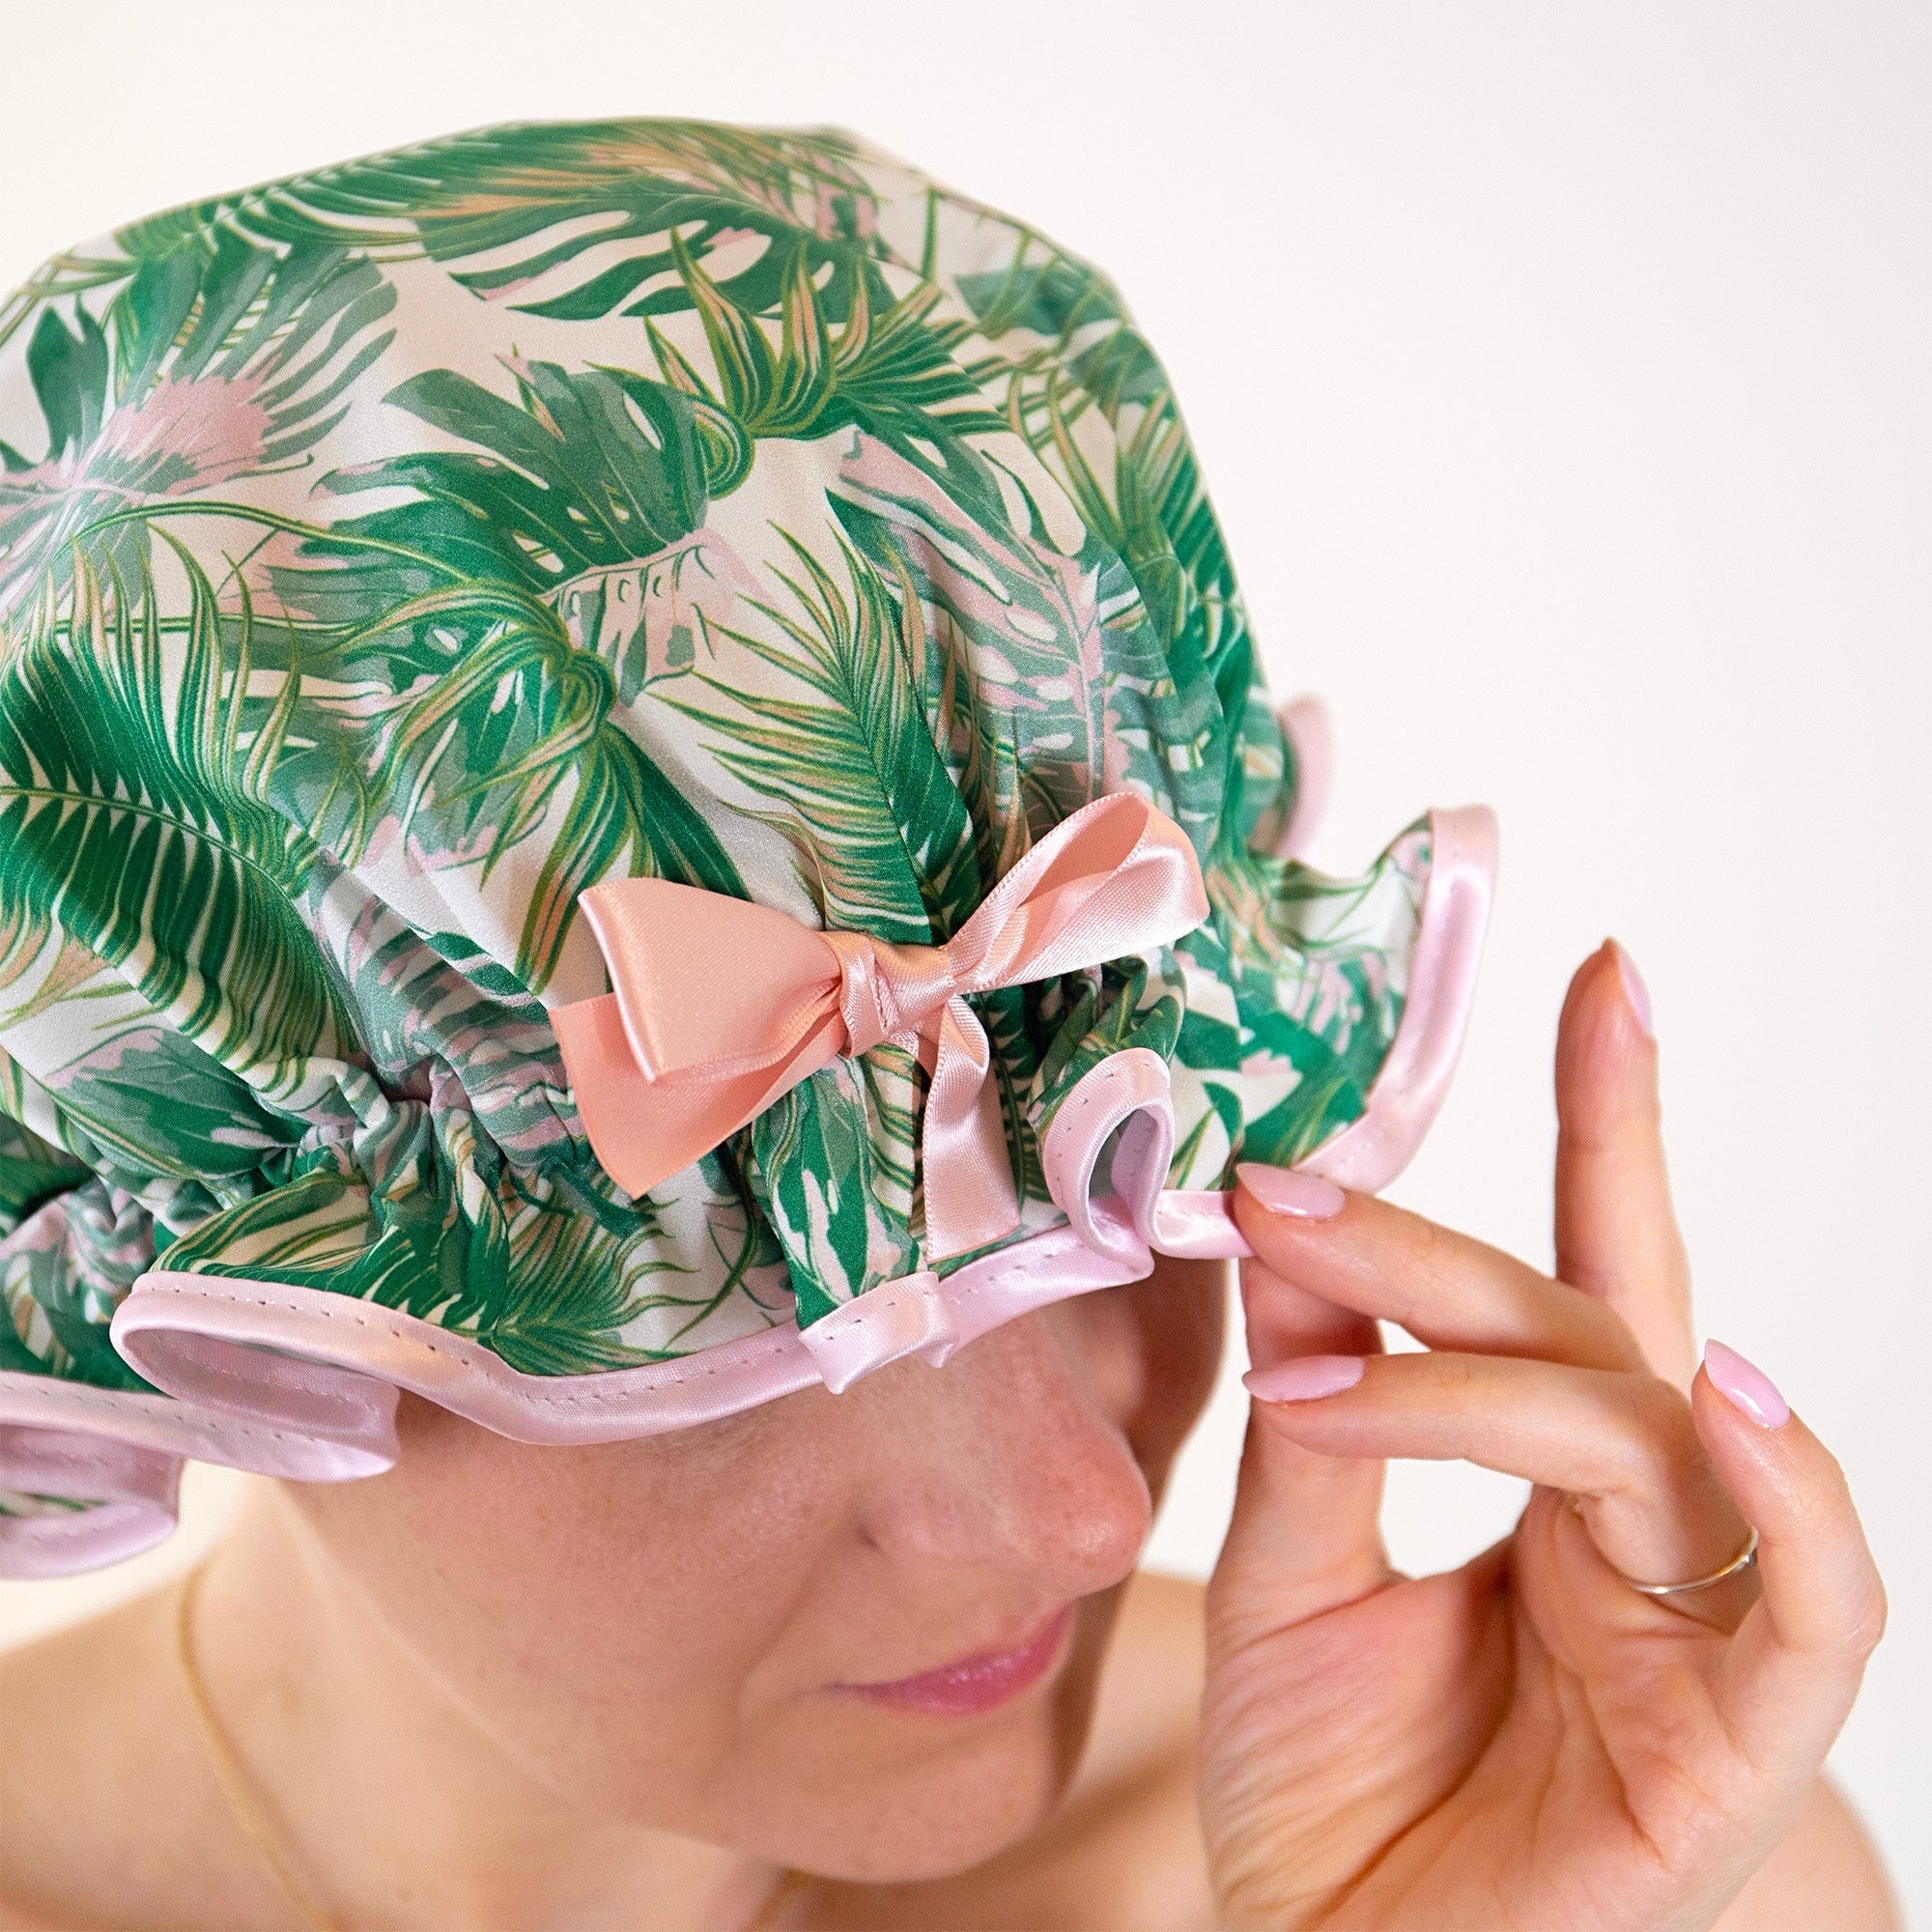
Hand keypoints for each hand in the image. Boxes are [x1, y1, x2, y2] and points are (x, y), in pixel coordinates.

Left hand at [1197, 942, 1885, 1930]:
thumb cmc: (1329, 1795)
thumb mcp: (1292, 1570)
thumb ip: (1317, 1407)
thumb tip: (1287, 1234)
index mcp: (1556, 1479)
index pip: (1588, 1272)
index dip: (1608, 1122)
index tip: (1600, 969)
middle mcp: (1648, 1528)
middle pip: (1584, 1328)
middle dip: (1432, 1252)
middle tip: (1288, 1192)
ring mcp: (1704, 1626)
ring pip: (1645, 1429)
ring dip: (1485, 1377)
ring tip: (1327, 1376)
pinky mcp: (1742, 1743)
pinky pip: (1818, 1604)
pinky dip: (1794, 1500)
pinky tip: (1736, 1400)